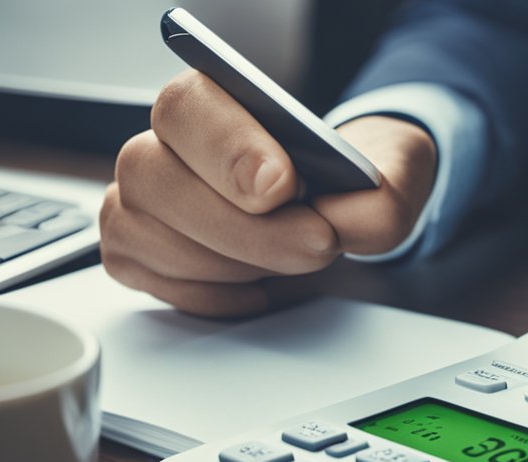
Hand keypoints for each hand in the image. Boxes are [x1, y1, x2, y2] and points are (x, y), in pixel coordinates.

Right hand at [100, 70, 436, 317]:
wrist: (335, 210)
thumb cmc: (345, 181)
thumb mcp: (390, 174)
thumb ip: (380, 196)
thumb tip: (349, 222)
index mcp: (210, 101)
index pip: (188, 108)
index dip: (229, 148)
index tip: (281, 186)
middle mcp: (159, 146)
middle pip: (157, 177)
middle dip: (244, 227)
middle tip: (314, 244)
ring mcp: (139, 203)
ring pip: (152, 237)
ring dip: (235, 263)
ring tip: (292, 258)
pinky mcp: (137, 256)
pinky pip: (163, 286)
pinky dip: (220, 295)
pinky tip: (262, 283)